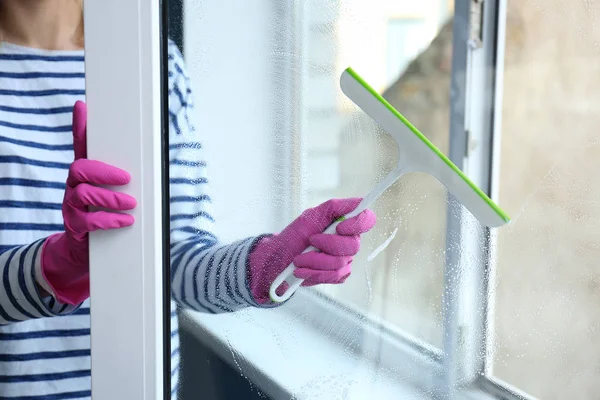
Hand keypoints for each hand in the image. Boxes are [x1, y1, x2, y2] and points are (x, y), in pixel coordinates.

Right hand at [40, 101, 136, 304]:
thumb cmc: (101, 215)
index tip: (82, 106)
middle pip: (79, 168)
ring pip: (83, 193)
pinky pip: (87, 220)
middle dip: (104, 171)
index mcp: (84, 175)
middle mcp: (73, 187)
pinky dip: (109, 220)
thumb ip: (121, 175)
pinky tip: (125, 221)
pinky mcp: (75, 227)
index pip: (79, 146)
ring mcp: (71, 207)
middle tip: (126, 178)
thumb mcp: (110, 193)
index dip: (79, 127)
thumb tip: (139, 157)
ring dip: (111, 198)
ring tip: (131, 203)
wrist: (82, 251)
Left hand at [248, 198, 375, 302]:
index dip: (358, 224)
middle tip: (310, 241)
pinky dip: (313, 272)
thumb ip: (336, 207)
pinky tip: (303, 269)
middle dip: (327, 245)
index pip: (367, 220)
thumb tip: (359, 202)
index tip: (339, 227)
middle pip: (353, 246)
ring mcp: (345, 260)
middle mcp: (349, 242)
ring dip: (314, 260)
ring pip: (340, 263)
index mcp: (346, 223)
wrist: (279, 259)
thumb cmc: (295, 235)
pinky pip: (333, 276)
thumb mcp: (312, 215)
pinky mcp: (338, 276)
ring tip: (299, 259)